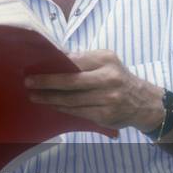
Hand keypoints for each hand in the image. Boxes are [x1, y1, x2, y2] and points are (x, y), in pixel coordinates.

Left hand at [24, 50, 163, 131]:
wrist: (143, 102)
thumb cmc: (118, 77)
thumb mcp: (106, 62)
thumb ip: (83, 60)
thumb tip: (54, 57)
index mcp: (106, 60)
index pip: (74, 62)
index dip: (53, 66)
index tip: (35, 68)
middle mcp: (108, 78)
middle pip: (71, 82)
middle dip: (47, 84)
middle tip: (28, 83)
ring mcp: (108, 99)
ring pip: (72, 100)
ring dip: (50, 99)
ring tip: (34, 96)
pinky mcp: (105, 115)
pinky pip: (77, 112)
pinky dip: (61, 108)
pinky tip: (51, 105)